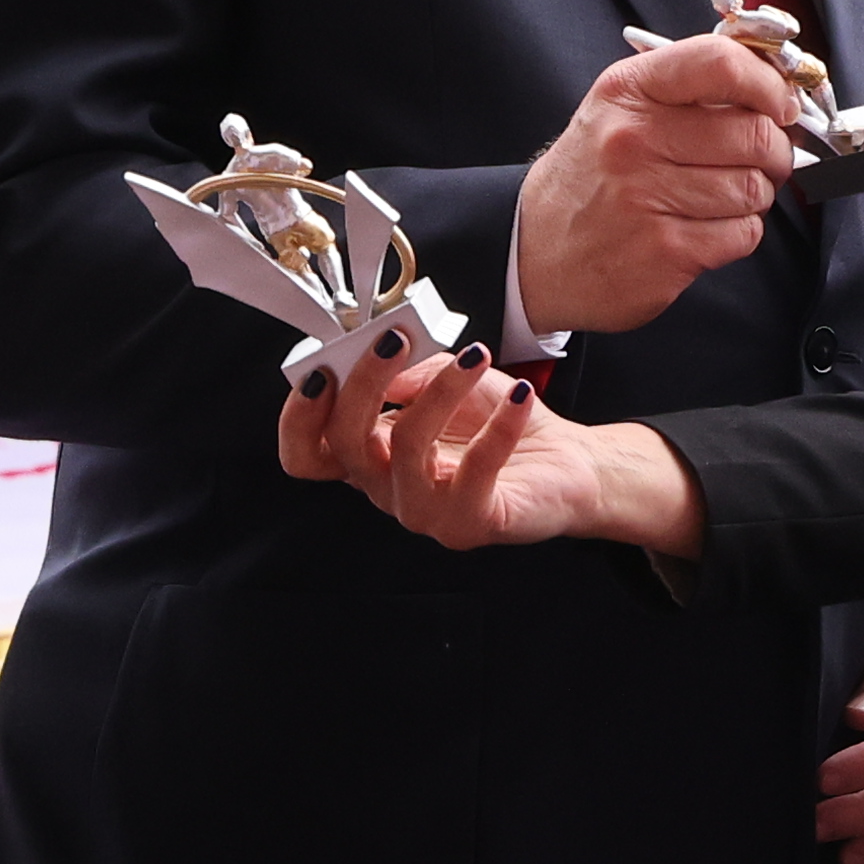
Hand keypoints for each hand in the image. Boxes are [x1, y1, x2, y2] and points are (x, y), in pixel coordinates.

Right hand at [277, 319, 693, 554]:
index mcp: (369, 458)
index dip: (299, 419)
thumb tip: (386, 352)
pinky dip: (499, 425)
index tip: (321, 370)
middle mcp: (387, 490)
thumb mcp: (444, 379)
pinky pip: (477, 469)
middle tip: (395, 340)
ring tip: (474, 357)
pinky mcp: (470, 523)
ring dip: (440, 391)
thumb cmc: (493, 420)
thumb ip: (409, 369)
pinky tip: (519, 396)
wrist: (564, 464)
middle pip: (346, 444)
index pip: (308, 455)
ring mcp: (425, 513)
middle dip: (365, 383)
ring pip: (409, 448)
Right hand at [512, 31, 815, 339]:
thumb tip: (774, 85)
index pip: (719, 63)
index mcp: (628, 92)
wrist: (532, 250)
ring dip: (755, 194)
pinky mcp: (665, 253)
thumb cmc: (589, 176)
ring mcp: (648, 199)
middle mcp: (634, 141)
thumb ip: (688, 89)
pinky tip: (708, 226)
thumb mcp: (619, 109)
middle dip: (774, 149)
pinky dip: (740, 231)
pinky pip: (743, 234)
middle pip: (754, 132)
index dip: (769, 83)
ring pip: (754, 188)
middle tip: (764, 158)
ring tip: (724, 195)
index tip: (781, 102)